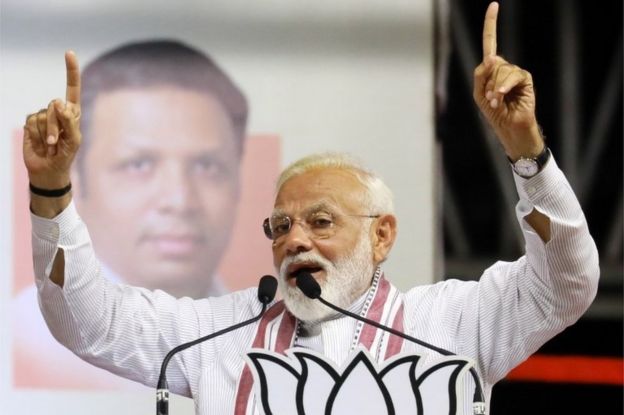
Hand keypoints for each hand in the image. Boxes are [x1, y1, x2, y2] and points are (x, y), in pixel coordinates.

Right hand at [24, 51, 81, 189]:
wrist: (48, 169)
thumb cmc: (66, 155)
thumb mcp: (73, 141)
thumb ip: (69, 122)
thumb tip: (59, 103)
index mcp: (73, 113)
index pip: (72, 88)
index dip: (71, 71)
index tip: (69, 53)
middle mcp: (58, 111)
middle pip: (55, 106)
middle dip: (55, 125)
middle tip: (56, 142)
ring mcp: (43, 116)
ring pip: (42, 115)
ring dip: (45, 133)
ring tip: (50, 145)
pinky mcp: (30, 122)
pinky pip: (31, 121)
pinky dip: (35, 134)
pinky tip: (39, 143)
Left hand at [473, 2, 543, 160]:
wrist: (508, 126)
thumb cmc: (493, 112)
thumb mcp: (478, 93)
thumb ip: (480, 74)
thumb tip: (493, 57)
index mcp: (491, 69)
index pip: (490, 42)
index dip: (491, 24)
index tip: (494, 4)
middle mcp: (504, 67)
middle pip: (491, 63)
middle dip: (486, 83)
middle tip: (490, 99)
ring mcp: (515, 72)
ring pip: (500, 70)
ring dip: (494, 88)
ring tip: (496, 102)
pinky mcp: (525, 78)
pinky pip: (512, 76)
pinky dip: (504, 87)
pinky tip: (501, 98)